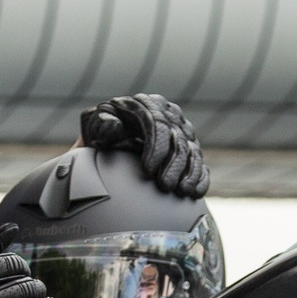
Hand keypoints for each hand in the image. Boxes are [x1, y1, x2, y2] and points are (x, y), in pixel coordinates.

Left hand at [79, 93, 207, 197]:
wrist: (110, 142)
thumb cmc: (102, 132)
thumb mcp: (96, 124)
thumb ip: (102, 124)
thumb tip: (115, 126)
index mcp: (147, 105)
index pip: (158, 124)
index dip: (156, 148)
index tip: (147, 171)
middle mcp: (169, 115)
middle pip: (178, 140)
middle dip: (173, 165)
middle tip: (164, 186)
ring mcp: (183, 132)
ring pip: (192, 152)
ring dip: (189, 173)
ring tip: (180, 192)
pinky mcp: (191, 149)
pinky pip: (200, 163)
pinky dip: (200, 178)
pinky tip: (195, 193)